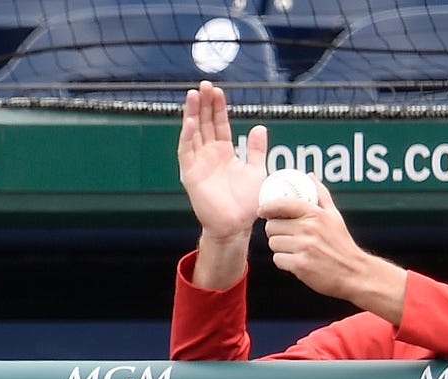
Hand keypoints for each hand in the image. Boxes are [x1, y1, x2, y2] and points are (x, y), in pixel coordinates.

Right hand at [177, 80, 265, 242]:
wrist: (236, 225)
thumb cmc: (247, 203)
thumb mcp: (257, 171)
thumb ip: (257, 149)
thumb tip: (260, 127)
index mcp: (225, 152)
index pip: (219, 124)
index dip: (218, 107)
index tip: (218, 91)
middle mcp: (210, 154)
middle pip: (204, 122)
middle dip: (203, 104)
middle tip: (205, 85)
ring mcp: (198, 162)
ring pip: (193, 132)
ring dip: (192, 113)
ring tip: (193, 94)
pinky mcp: (190, 173)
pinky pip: (186, 151)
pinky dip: (187, 136)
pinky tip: (190, 121)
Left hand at [263, 183, 409, 323]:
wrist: (354, 273)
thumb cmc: (342, 246)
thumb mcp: (335, 216)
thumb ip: (321, 195)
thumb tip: (309, 176)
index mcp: (315, 214)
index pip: (280, 204)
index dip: (267, 208)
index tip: (263, 212)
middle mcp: (308, 229)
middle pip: (272, 226)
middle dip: (275, 232)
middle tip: (285, 236)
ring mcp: (304, 247)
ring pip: (273, 244)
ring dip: (279, 248)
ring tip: (293, 250)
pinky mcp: (300, 265)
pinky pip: (278, 260)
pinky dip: (284, 262)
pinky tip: (296, 262)